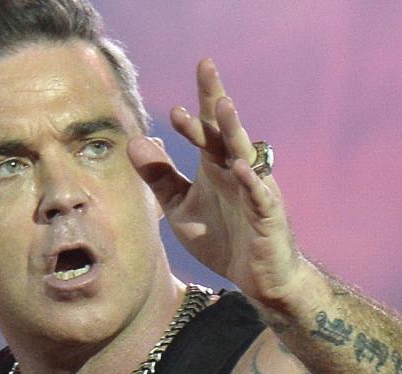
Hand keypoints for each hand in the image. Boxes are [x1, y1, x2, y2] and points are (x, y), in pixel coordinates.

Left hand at [128, 58, 301, 306]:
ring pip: (245, 153)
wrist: (256, 277)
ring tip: (224, 105)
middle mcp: (236, 170)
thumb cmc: (222, 238)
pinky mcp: (267, 215)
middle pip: (225, 128)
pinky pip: (260, 195)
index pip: (207, 125)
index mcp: (215, 165)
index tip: (189, 83)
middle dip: (216, 98)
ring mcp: (255, 190)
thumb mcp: (180, 208)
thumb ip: (159, 177)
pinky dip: (251, 181)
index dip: (199, 102)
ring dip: (233, 130)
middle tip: (206, 68)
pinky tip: (239, 167)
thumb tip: (133, 142)